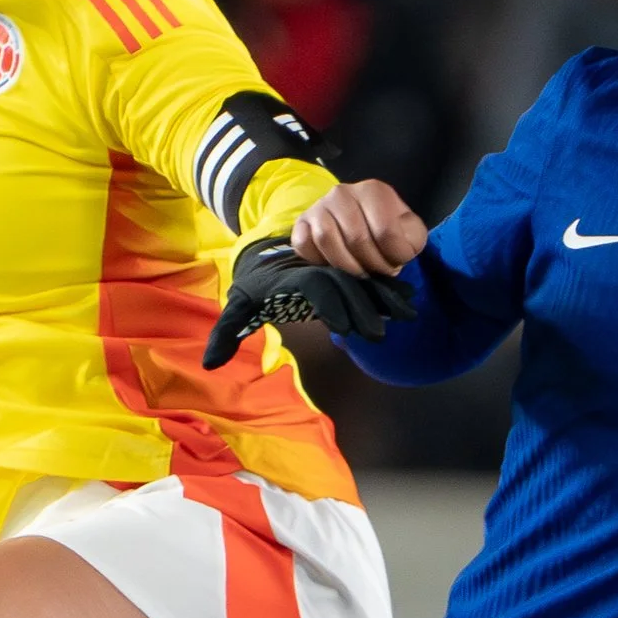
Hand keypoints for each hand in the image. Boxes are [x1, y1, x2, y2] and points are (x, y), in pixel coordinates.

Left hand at [203, 231, 420, 368]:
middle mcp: (317, 269)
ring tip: (404, 314)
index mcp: (292, 277)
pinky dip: (388, 290)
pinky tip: (407, 302)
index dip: (330, 304)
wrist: (271, 253)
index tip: (343, 327)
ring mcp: (334, 268)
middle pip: (343, 283)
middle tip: (377, 334)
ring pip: (361, 279)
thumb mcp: (240, 304)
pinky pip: (370, 278)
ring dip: (382, 297)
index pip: (315, 286)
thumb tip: (210, 364)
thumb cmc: (257, 283)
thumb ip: (227, 331)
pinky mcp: (347, 272)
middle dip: (361, 306)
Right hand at [290, 179, 427, 277]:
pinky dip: (318, 260)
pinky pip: (304, 244)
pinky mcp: (300, 223)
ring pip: (327, 240)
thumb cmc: (384, 229)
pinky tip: (333, 264)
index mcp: (373, 190)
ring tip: (359, 271)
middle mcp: (342, 192)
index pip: (386, 231)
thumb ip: (413, 236)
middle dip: (372, 265)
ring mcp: (318, 206)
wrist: (353, 222)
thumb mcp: (408, 230)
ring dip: (347, 266)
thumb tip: (401, 246)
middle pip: (357, 238)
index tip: (396, 263)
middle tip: (377, 272)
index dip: (394, 256)